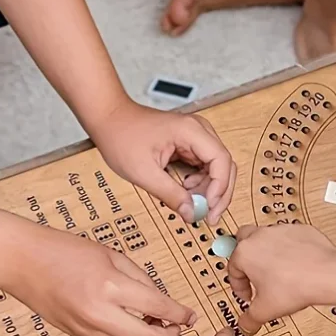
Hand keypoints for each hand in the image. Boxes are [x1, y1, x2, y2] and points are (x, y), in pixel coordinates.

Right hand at [8, 225, 195, 335]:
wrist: (25, 261)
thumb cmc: (66, 250)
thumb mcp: (112, 255)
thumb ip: (139, 279)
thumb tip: (160, 302)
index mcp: (112, 287)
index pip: (158, 309)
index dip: (180, 315)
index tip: (191, 316)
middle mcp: (99, 314)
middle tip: (179, 329)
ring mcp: (85, 329)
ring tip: (158, 328)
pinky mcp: (76, 335)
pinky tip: (132, 325)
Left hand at [91, 100, 235, 223]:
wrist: (110, 119)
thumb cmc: (122, 136)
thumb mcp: (143, 172)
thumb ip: (170, 195)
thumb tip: (192, 213)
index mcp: (191, 131)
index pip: (221, 160)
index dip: (220, 188)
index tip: (208, 208)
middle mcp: (199, 130)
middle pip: (225, 165)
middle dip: (219, 193)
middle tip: (209, 216)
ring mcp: (196, 136)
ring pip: (217, 168)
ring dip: (210, 190)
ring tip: (193, 205)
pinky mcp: (190, 144)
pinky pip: (205, 167)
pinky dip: (201, 183)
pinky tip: (187, 191)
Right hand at [229, 224, 335, 333]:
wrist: (325, 273)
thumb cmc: (294, 287)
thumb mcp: (265, 310)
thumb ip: (250, 319)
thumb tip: (246, 325)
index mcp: (245, 252)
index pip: (233, 269)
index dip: (239, 287)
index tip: (249, 296)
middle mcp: (260, 236)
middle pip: (243, 240)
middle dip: (245, 256)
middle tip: (252, 272)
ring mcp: (280, 229)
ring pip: (266, 236)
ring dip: (267, 251)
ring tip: (277, 271)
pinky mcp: (298, 228)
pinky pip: (288, 237)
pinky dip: (288, 248)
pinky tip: (295, 264)